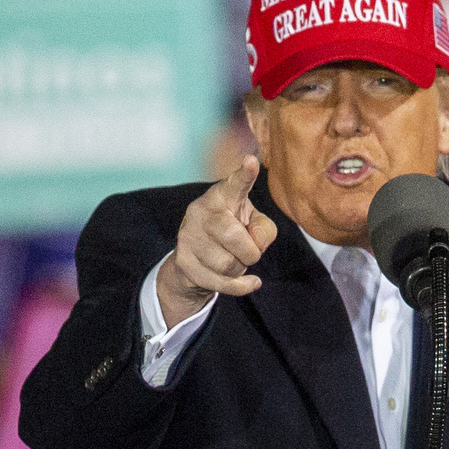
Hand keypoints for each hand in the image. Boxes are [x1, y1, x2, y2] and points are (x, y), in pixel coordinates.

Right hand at [155, 156, 272, 322]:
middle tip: (249, 252)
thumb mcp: (253, 225)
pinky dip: (241, 287)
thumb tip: (256, 242)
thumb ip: (264, 229)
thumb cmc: (232, 233)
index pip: (235, 185)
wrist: (196, 259)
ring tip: (234, 259)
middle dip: (250, 253)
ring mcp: (189, 236)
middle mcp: (201, 211)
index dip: (245, 175)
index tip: (251, 161)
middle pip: (234, 238)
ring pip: (228, 264)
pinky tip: (250, 283)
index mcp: (222, 196)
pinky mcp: (184, 261)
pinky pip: (221, 283)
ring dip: (240, 268)